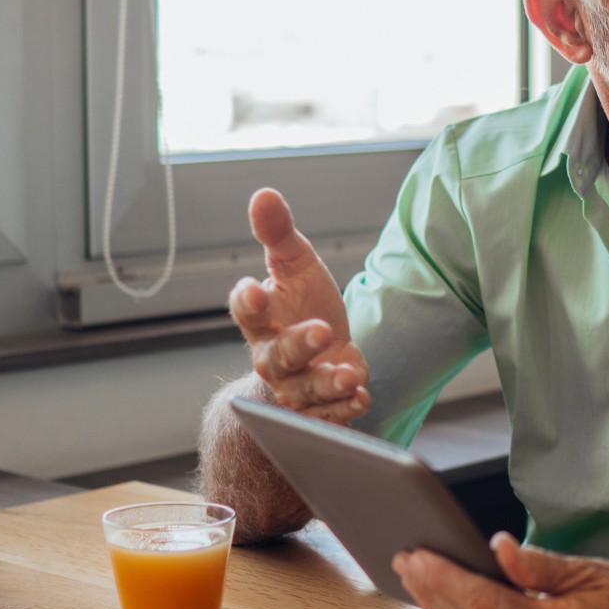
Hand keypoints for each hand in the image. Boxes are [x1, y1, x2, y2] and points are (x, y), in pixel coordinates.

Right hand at [229, 188, 370, 423]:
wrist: (322, 352)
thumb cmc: (302, 304)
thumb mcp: (296, 265)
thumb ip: (279, 234)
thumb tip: (264, 193)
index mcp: (262, 319)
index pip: (247, 311)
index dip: (248, 301)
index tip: (254, 288)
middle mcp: (273, 357)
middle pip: (277, 357)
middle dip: (299, 345)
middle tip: (321, 331)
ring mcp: (296, 386)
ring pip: (305, 390)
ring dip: (328, 383)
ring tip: (349, 374)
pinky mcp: (320, 408)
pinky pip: (328, 415)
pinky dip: (345, 409)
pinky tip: (361, 396)